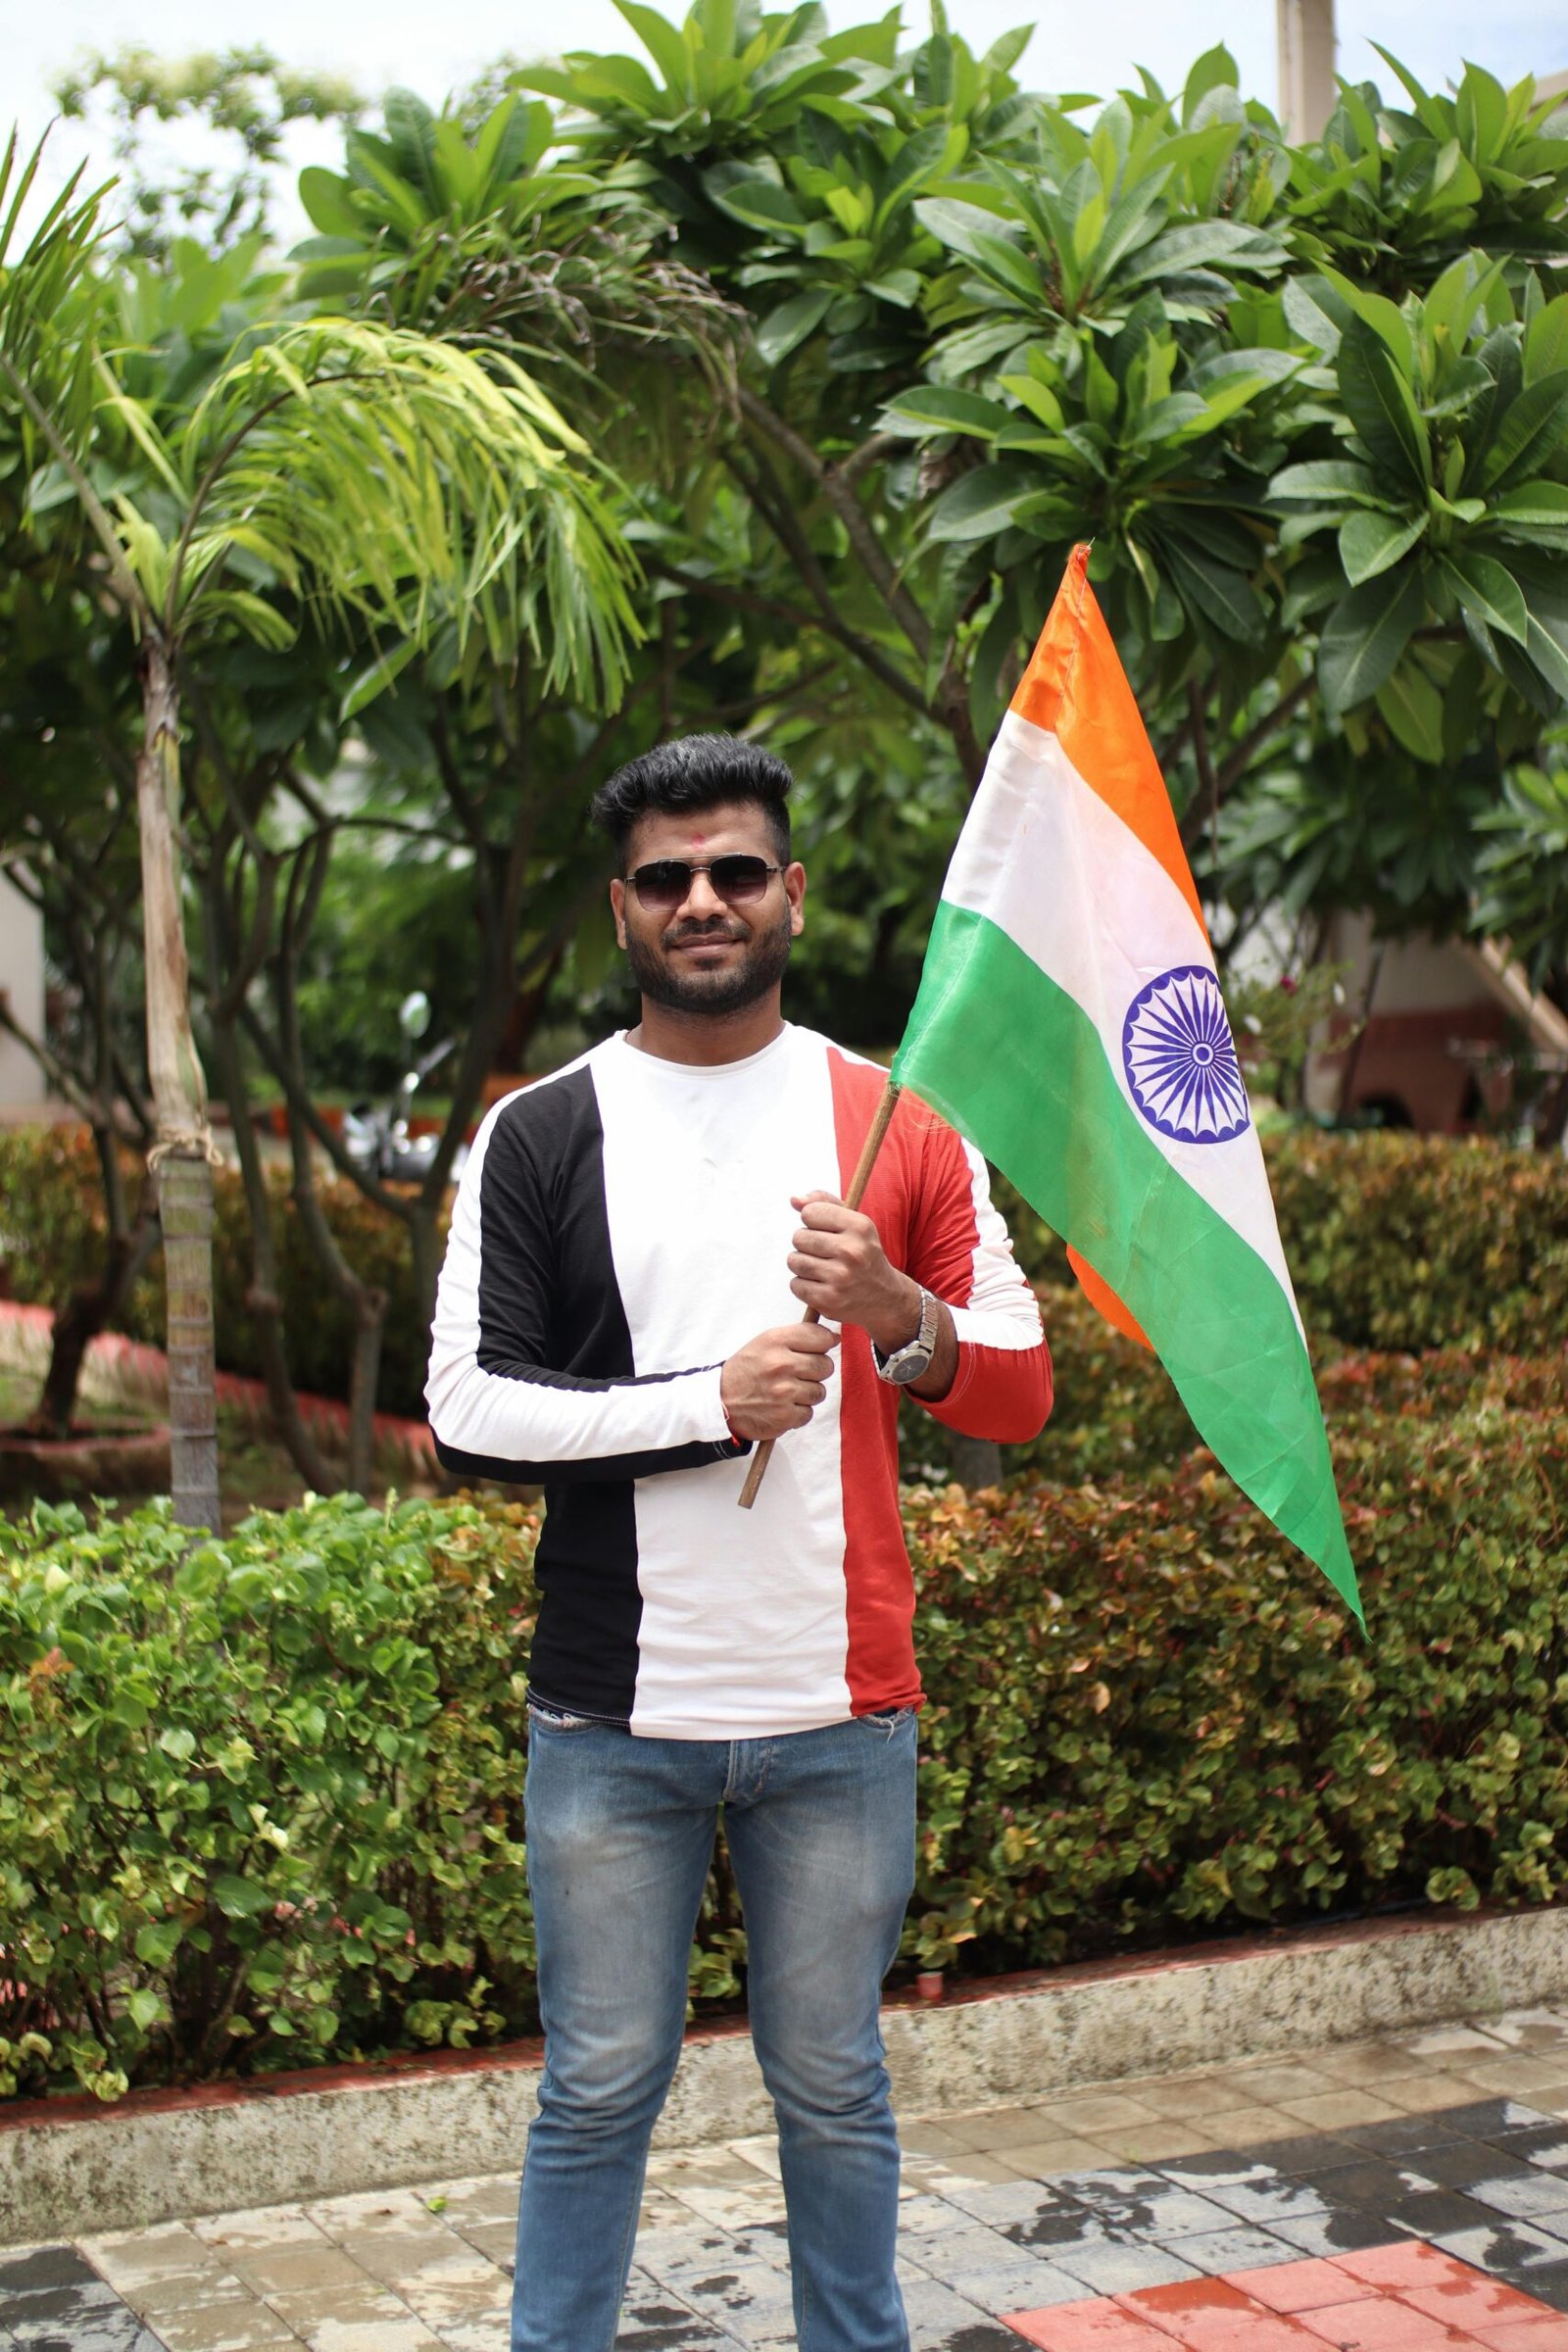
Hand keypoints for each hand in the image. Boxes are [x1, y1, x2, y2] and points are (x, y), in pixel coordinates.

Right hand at [721, 1323, 839, 1440]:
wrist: (720, 1401)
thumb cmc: (747, 1370)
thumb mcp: (766, 1342)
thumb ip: (799, 1337)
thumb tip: (835, 1339)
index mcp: (776, 1341)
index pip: (821, 1337)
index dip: (823, 1344)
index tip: (817, 1349)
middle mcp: (781, 1365)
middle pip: (826, 1366)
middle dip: (816, 1371)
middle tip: (797, 1374)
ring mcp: (784, 1392)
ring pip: (819, 1391)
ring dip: (807, 1394)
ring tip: (787, 1391)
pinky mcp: (785, 1416)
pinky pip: (809, 1413)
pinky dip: (798, 1412)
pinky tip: (782, 1406)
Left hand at [787, 1192, 921, 1352]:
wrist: (884, 1296)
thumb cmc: (863, 1253)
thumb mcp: (854, 1223)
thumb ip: (824, 1203)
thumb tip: (794, 1200)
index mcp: (859, 1227)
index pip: (810, 1212)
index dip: (812, 1220)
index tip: (824, 1229)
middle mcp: (851, 1251)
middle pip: (799, 1237)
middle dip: (806, 1243)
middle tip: (824, 1252)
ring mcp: (840, 1277)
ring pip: (794, 1261)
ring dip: (802, 1264)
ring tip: (821, 1268)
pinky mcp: (828, 1300)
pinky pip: (795, 1284)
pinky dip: (803, 1285)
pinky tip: (821, 1284)